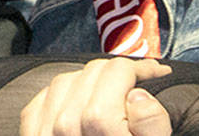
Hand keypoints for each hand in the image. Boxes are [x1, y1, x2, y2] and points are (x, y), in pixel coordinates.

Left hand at [20, 57, 172, 135]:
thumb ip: (153, 125)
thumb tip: (140, 95)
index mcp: (98, 123)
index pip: (118, 71)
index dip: (143, 68)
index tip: (159, 73)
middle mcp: (64, 125)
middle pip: (92, 72)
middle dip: (119, 74)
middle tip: (140, 84)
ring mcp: (43, 131)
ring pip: (65, 80)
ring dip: (88, 82)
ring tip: (110, 95)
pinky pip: (40, 100)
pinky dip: (58, 96)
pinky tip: (76, 104)